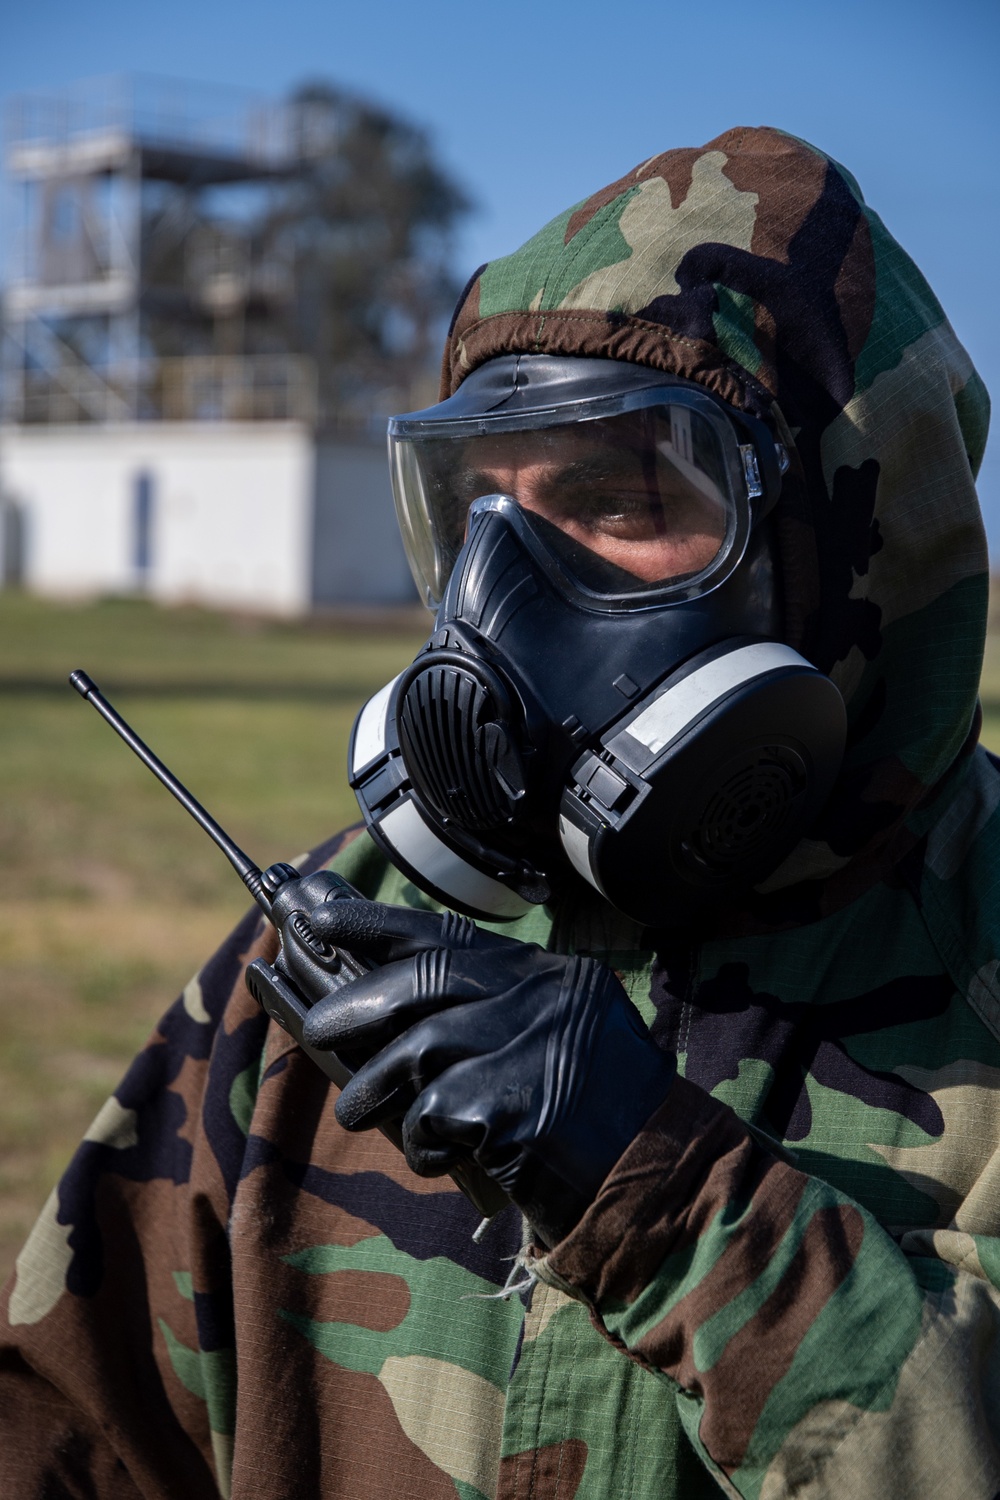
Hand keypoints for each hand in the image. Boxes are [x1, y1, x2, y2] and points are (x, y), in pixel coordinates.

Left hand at [301, 900, 675, 1246]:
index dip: (377, 924)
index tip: (321, 914)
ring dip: (374, 1087)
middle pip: (425, 980)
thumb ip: (489, 1015)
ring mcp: (530, 1045)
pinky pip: (432, 1114)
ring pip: (415, 1049)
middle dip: (357, 1003)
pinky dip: (421, 1142)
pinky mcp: (513, 1103)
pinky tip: (441, 1157)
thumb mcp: (555, 1043)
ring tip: (360, 1111)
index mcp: (551, 976)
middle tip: (317, 1028)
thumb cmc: (597, 1122)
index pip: (451, 934)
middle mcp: (543, 997)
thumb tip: (385, 1008)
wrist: (661, 1184)